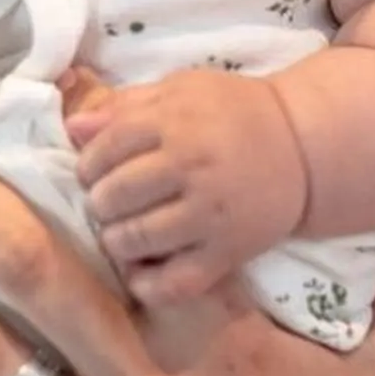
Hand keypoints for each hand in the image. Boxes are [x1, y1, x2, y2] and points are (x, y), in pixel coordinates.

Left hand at [68, 70, 309, 302]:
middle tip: (109, 204)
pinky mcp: (228, 253)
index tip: (93, 172)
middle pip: (113, 197)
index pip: (105, 149)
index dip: (88, 165)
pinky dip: (146, 284)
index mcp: (175, 121)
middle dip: (100, 203)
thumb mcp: (181, 91)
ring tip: (123, 233)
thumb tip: (72, 128)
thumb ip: (126, 106)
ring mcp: (210, 215)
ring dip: (116, 241)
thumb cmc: (234, 114)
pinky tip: (140, 272)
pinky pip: (174, 283)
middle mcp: (191, 167)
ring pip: (134, 240)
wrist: (302, 148)